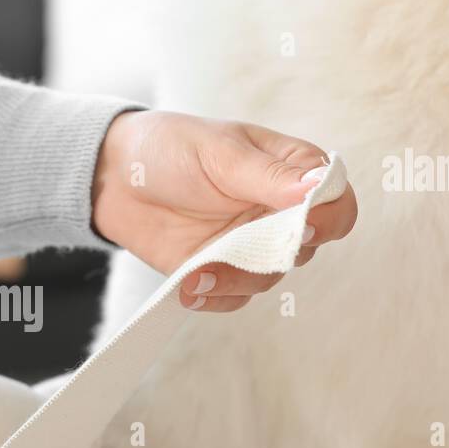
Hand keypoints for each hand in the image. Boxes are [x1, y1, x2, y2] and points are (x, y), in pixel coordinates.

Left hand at [92, 111, 357, 310]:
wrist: (113, 177)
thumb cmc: (170, 148)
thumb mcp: (220, 152)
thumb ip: (269, 175)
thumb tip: (316, 188)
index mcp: (291, 172)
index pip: (335, 203)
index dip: (328, 219)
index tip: (303, 227)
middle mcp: (278, 213)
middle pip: (304, 250)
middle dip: (272, 256)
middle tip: (238, 251)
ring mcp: (250, 245)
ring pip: (268, 279)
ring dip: (236, 280)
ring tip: (198, 272)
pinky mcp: (220, 271)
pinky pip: (234, 299)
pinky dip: (214, 297)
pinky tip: (189, 286)